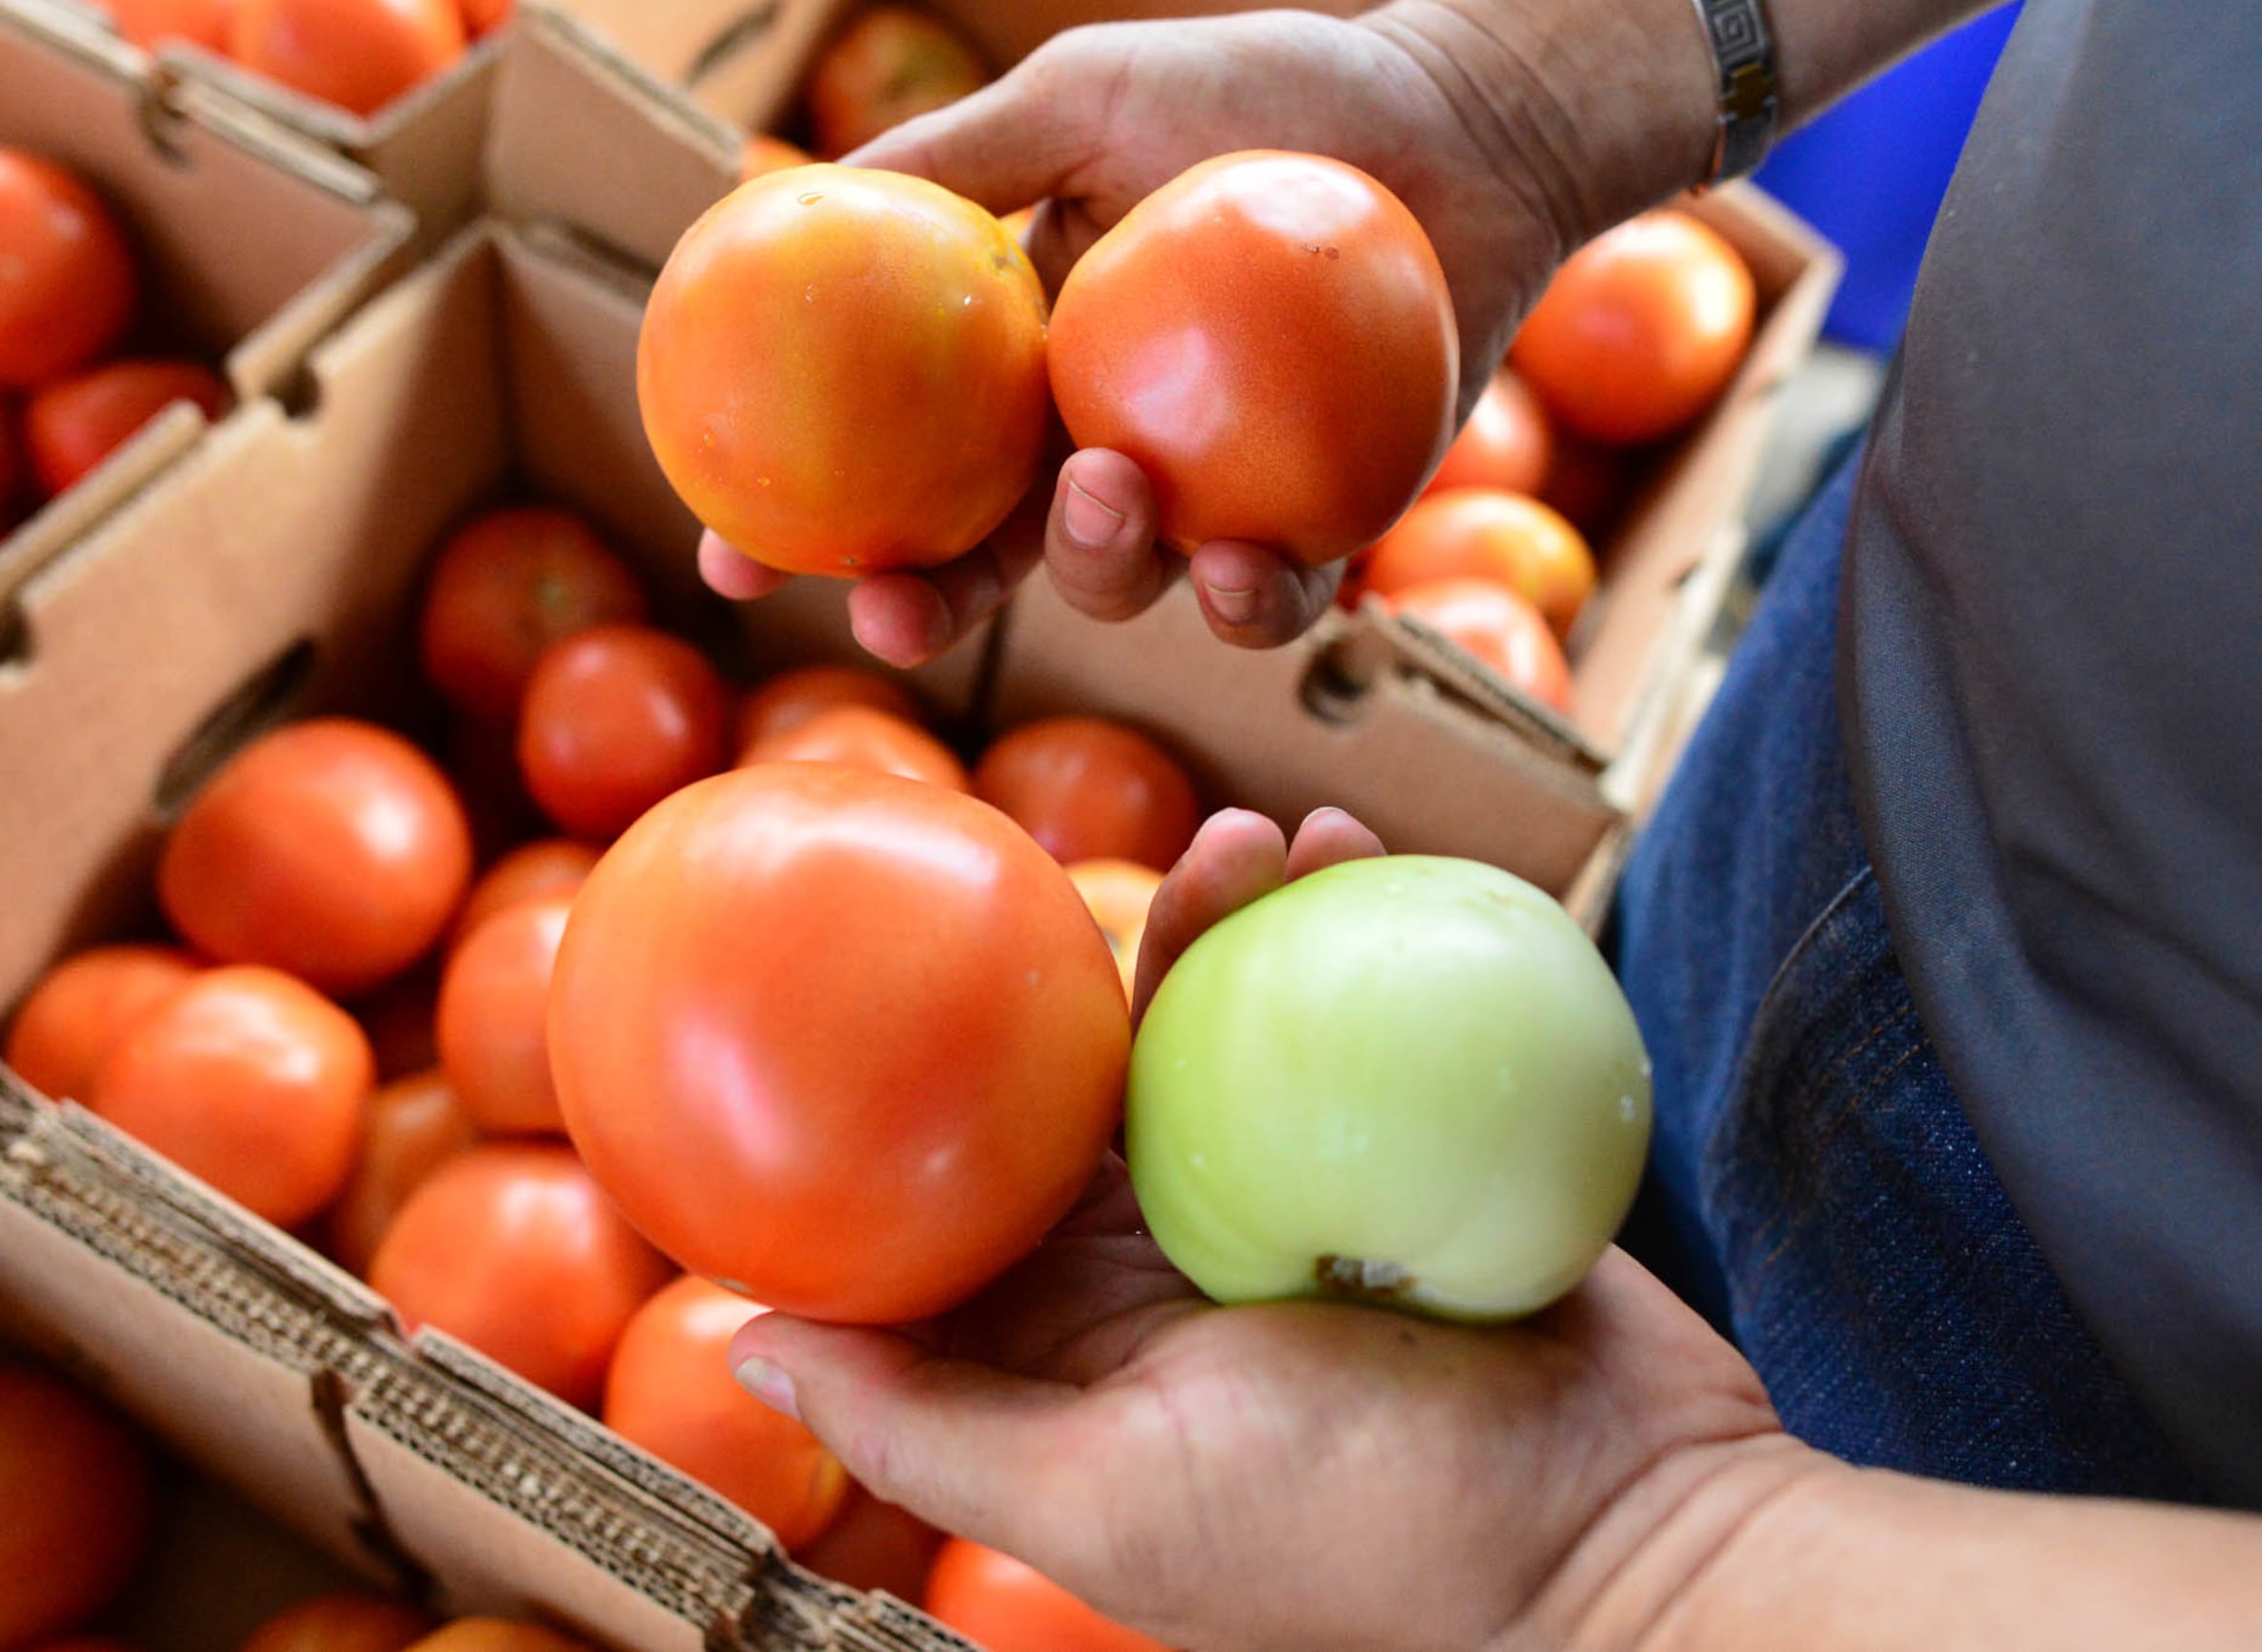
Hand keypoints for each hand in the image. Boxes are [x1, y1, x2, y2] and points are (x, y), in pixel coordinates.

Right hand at [703, 4, 1584, 668]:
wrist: (1456, 126)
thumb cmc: (1270, 92)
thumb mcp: (1086, 95)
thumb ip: (951, 160)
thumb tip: (781, 201)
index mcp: (1020, 366)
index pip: (885, 459)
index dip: (798, 525)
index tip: (730, 561)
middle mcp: (1093, 444)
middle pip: (979, 564)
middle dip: (918, 612)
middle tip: (892, 611)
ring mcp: (1201, 497)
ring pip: (1115, 588)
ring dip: (1093, 572)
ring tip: (1113, 492)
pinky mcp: (1318, 530)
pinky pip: (1265, 603)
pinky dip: (1247, 603)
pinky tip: (1239, 567)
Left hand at [732, 808, 1819, 1651]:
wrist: (1625, 1530)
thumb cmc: (1359, 1539)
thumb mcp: (1112, 1500)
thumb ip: (928, 1430)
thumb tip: (748, 1347)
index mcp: (1075, 1330)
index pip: (958, 1191)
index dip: (906, 1086)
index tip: (878, 953)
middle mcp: (1162, 1251)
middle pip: (1087, 1074)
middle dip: (1084, 964)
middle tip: (1107, 854)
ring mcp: (1285, 1191)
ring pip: (1223, 1025)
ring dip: (1230, 919)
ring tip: (1265, 834)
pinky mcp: (1396, 1149)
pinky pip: (1354, 1018)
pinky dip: (1353, 934)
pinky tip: (1357, 852)